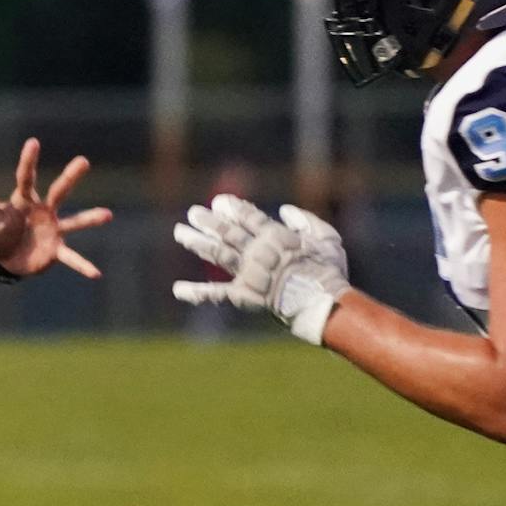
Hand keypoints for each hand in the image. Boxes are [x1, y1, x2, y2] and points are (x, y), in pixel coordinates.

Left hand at [0, 138, 111, 279]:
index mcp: (24, 199)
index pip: (26, 177)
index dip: (29, 161)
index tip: (33, 142)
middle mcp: (44, 210)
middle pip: (59, 191)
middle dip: (70, 177)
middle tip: (83, 161)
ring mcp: (52, 230)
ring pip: (74, 222)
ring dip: (90, 219)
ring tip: (108, 215)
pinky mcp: (55, 251)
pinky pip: (71, 258)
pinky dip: (82, 265)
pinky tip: (96, 273)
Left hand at [173, 197, 349, 344]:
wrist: (321, 303)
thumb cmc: (328, 272)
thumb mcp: (328, 238)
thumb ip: (307, 221)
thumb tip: (285, 211)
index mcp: (275, 236)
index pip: (250, 217)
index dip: (234, 208)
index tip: (220, 201)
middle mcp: (256, 251)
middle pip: (228, 232)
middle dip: (209, 221)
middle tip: (192, 212)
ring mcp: (247, 273)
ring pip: (217, 253)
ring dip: (197, 242)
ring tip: (179, 231)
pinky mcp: (242, 296)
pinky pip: (216, 294)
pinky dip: (196, 292)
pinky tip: (177, 289)